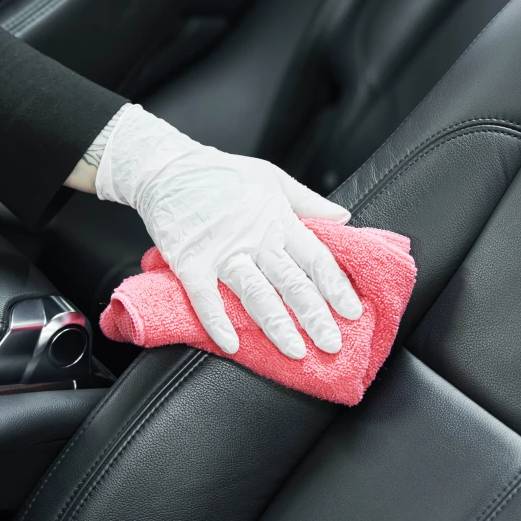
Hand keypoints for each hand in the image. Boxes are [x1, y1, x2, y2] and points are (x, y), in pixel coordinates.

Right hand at [91, 105, 361, 357]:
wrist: (169, 168)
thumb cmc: (223, 173)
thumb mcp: (273, 179)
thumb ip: (309, 202)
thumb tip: (343, 217)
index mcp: (279, 222)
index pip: (316, 258)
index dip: (336, 287)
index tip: (352, 312)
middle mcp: (256, 241)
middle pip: (291, 283)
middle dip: (314, 316)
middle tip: (332, 344)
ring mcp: (223, 253)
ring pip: (256, 294)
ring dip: (277, 325)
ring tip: (296, 351)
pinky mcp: (191, 262)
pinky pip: (205, 297)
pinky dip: (217, 321)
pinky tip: (232, 345)